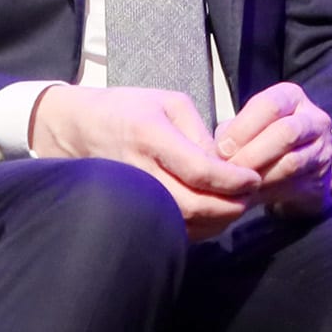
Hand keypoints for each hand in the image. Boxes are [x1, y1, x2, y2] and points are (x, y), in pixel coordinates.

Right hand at [30, 85, 260, 238]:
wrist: (78, 129)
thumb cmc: (126, 109)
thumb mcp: (169, 103)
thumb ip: (200, 133)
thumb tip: (225, 167)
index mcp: (150, 136)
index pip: (199, 171)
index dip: (232, 180)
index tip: (253, 179)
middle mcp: (139, 170)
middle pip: (193, 205)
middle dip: (229, 205)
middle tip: (250, 195)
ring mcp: (131, 195)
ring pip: (183, 224)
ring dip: (216, 220)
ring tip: (235, 204)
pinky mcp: (130, 210)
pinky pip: (170, 228)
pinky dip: (197, 227)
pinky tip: (212, 214)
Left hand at [215, 82, 331, 217]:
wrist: (300, 169)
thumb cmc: (264, 142)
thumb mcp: (246, 129)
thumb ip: (232, 134)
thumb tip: (211, 152)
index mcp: (290, 97)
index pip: (269, 105)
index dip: (243, 128)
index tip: (221, 150)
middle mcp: (312, 117)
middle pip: (285, 132)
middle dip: (252, 153)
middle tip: (228, 170)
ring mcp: (322, 147)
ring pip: (292, 161)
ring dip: (261, 175)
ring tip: (238, 184)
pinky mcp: (324, 174)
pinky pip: (297, 183)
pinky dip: (271, 188)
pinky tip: (254, 192)